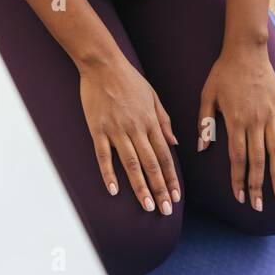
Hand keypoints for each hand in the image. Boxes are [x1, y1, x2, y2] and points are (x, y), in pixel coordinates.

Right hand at [79, 55, 180, 215]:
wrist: (103, 64)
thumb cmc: (129, 78)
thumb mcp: (153, 96)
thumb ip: (164, 121)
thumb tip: (175, 144)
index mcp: (150, 121)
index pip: (165, 156)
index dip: (171, 178)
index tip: (176, 197)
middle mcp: (136, 128)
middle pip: (151, 164)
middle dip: (160, 189)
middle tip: (165, 211)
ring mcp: (116, 129)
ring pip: (131, 164)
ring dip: (140, 187)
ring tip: (147, 206)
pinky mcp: (98, 129)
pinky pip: (104, 155)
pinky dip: (109, 173)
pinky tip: (114, 190)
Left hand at [197, 46, 274, 209]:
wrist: (246, 50)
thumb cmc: (223, 73)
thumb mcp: (207, 95)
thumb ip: (205, 122)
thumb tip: (202, 148)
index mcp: (235, 121)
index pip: (237, 158)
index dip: (238, 180)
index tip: (240, 197)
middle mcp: (255, 122)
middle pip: (257, 161)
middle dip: (257, 186)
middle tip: (258, 206)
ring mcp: (271, 116)